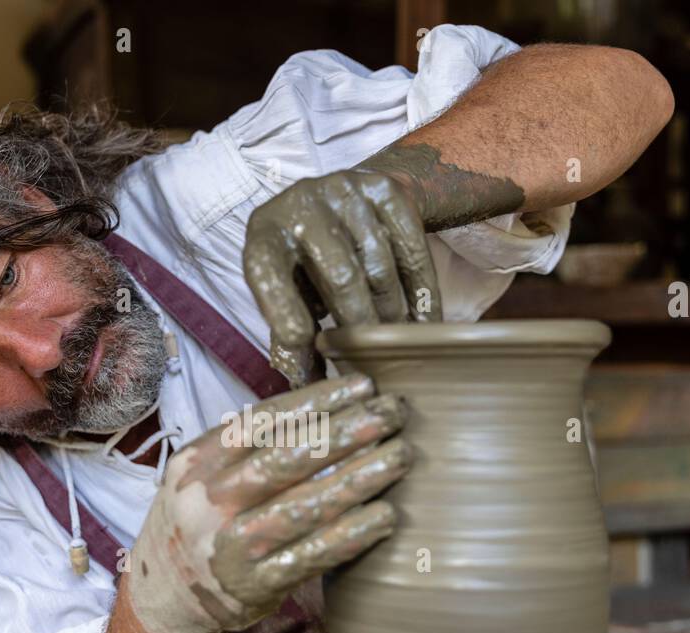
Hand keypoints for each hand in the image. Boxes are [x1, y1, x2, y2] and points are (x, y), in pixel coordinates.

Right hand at [124, 374, 410, 632]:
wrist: (162, 593)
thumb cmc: (201, 518)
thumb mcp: (205, 474)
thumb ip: (251, 446)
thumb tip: (331, 403)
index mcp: (199, 463)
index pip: (263, 421)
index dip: (316, 401)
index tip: (364, 386)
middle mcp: (209, 503)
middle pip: (285, 460)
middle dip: (345, 433)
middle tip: (393, 414)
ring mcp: (231, 547)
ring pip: (303, 508)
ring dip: (358, 479)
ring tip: (401, 457)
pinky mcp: (255, 587)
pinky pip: (311, 556)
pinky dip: (351, 535)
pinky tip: (386, 516)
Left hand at [243, 169, 443, 387]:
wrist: (342, 200)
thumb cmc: (305, 264)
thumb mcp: (288, 294)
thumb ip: (291, 338)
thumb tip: (306, 387)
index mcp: (264, 234)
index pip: (266, 271)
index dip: (282, 309)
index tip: (305, 344)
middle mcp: (301, 202)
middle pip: (340, 274)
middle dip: (359, 323)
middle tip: (372, 359)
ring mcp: (346, 190)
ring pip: (380, 265)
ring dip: (391, 312)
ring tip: (395, 343)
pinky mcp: (385, 188)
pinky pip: (412, 248)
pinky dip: (422, 292)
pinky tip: (425, 323)